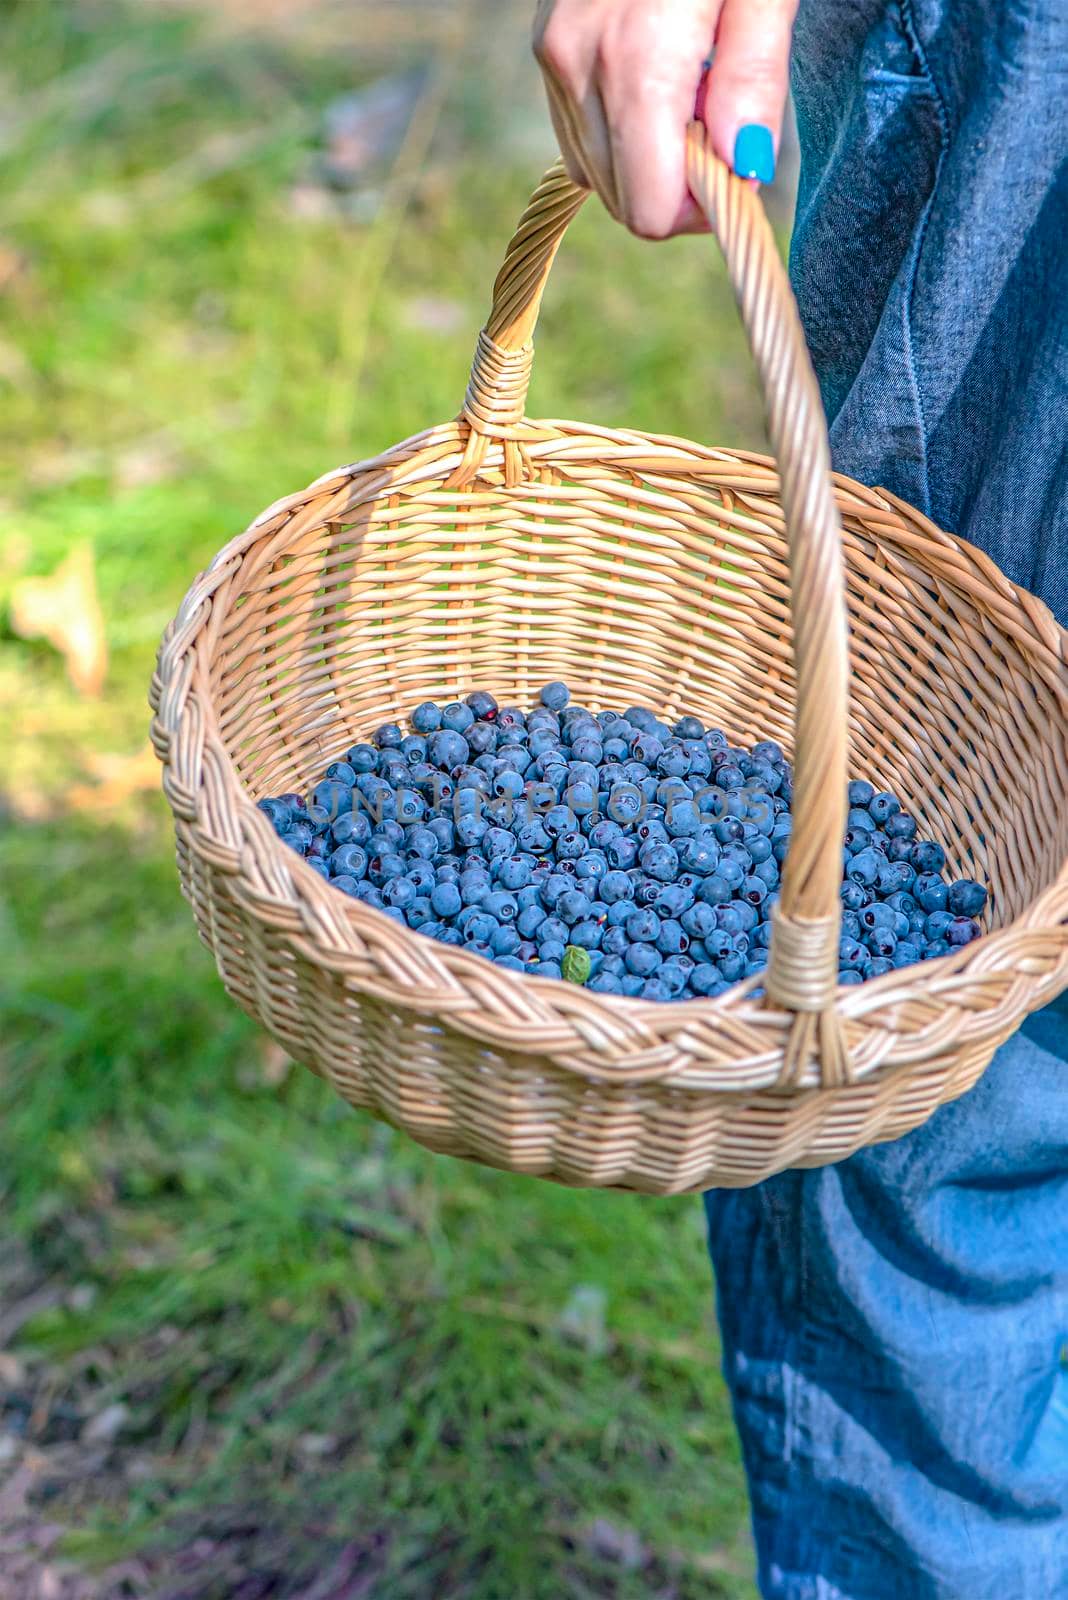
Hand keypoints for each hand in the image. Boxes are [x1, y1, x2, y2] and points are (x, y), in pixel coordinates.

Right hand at [533, 0, 795, 237]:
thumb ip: (752, 78)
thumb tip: (743, 166)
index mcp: (637, 60)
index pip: (650, 209)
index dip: (701, 209)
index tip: (737, 166)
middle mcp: (580, 66)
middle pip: (623, 200)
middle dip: (678, 184)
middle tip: (722, 124)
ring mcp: (554, 57)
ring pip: (597, 173)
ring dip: (649, 157)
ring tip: (690, 90)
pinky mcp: (546, 46)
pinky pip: (579, 133)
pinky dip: (621, 130)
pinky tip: (656, 79)